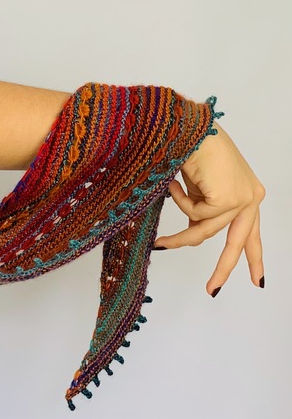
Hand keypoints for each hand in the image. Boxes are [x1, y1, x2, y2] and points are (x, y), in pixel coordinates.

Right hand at [152, 124, 265, 295]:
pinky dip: (179, 202)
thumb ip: (202, 210)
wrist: (188, 128)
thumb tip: (193, 232)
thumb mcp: (198, 187)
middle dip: (224, 268)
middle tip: (211, 289)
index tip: (257, 279)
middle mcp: (251, 196)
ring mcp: (243, 198)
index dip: (253, 257)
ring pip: (206, 230)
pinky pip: (195, 215)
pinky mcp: (229, 199)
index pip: (252, 232)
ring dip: (180, 236)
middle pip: (239, 242)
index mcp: (247, 192)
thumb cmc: (189, 148)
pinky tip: (175, 183)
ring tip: (161, 241)